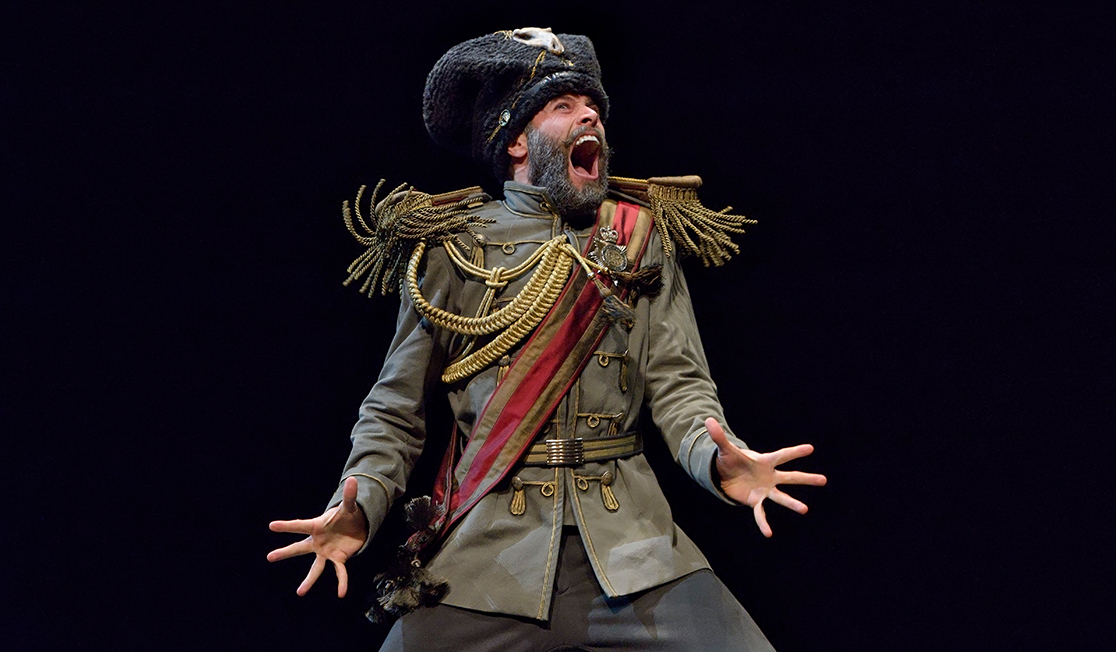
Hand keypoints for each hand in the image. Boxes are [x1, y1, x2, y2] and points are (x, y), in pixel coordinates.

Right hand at [267, 476, 368, 596]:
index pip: (300, 525)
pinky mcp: (339, 559)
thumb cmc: (347, 516)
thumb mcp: (349, 506)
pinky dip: (342, 582)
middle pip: (300, 547)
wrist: (356, 528)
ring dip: (309, 580)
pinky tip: (342, 593)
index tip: (271, 525)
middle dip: (286, 552)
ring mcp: (326, 552)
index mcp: (317, 526)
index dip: (287, 526)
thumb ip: (350, 496)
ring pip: (316, 568)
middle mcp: (318, 541)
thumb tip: (353, 479)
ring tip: (300, 592)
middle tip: (270, 557)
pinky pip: (340, 572)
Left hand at [706, 417, 826, 537]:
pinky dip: (763, 523)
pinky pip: (761, 513)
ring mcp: (764, 489)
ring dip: (792, 503)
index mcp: (764, 461)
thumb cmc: (730, 460)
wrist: (726, 475)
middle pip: (790, 477)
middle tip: (824, 480)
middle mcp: (769, 476)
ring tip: (804, 509)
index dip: (795, 452)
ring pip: (781, 497)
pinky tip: (768, 533)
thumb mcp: (724, 449)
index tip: (810, 448)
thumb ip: (718, 437)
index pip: (781, 455)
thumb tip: (707, 419)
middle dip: (806, 478)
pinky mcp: (755, 501)